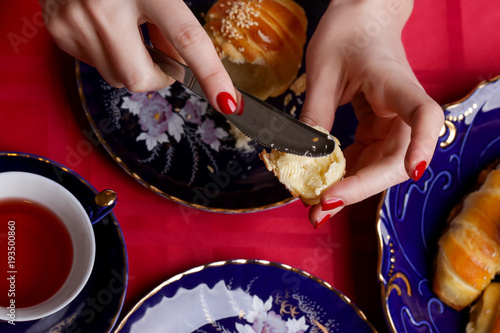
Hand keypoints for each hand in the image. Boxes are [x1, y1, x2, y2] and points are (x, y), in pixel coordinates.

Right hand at [40, 0, 238, 113]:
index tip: (228, 101)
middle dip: (159, 77)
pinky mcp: (59, 32)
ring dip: (133, 66)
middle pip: (142, 77)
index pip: (187, 40)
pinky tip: (106, 29)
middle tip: (162, 58)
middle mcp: (106, 8)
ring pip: (118, 78)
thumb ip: (173, 20)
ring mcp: (77, 22)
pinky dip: (109, 57)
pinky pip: (95, 67)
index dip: (211, 75)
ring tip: (128, 31)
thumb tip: (180, 63)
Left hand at [300, 0, 443, 227]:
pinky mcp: (378, 128)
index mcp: (397, 84)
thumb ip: (316, 113)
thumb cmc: (346, 34)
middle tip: (322, 208)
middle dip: (359, 188)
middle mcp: (402, 109)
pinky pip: (364, 158)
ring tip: (316, 209)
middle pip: (395, 158)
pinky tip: (320, 187)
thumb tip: (303, 159)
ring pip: (379, 166)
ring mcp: (392, 122)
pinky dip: (343, 175)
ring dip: (348, 189)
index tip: (412, 172)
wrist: (361, 19)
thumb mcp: (323, 71)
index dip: (422, 146)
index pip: (424, 115)